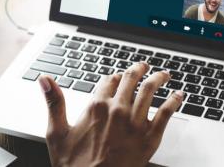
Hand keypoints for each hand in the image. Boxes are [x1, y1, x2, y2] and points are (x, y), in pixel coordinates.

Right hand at [39, 62, 183, 166]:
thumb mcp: (56, 132)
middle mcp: (117, 110)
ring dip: (158, 79)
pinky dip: (173, 101)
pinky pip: (166, 114)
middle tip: (143, 66)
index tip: (117, 75)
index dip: (113, 76)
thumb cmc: (74, 165)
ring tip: (163, 74)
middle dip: (138, 70)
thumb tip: (44, 80)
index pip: (108, 80)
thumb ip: (54, 102)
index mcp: (96, 107)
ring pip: (150, 91)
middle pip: (130, 81)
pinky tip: (178, 96)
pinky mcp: (150, 138)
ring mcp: (135, 124)